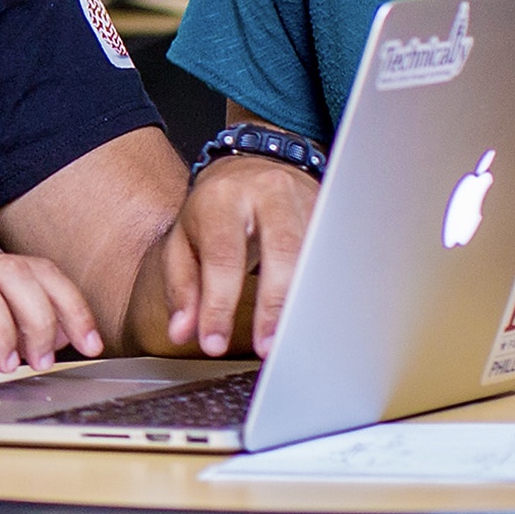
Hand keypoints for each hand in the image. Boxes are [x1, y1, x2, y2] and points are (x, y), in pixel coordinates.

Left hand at [156, 154, 316, 355]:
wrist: (251, 166)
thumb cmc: (214, 210)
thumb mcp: (183, 240)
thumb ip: (182, 287)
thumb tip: (183, 332)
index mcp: (223, 198)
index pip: (223, 256)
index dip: (219, 304)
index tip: (214, 343)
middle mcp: (268, 193)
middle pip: (281, 251)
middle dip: (274, 305)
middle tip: (266, 347)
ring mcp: (305, 200)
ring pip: (315, 253)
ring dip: (306, 302)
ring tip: (295, 339)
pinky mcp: (330, 211)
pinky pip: (333, 253)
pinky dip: (326, 288)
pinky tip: (318, 316)